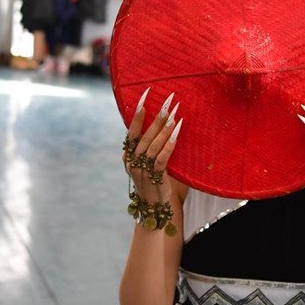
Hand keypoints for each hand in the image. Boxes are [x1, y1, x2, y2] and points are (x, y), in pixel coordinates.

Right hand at [123, 88, 182, 202]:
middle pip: (144, 137)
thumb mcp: (146, 162)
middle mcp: (132, 163)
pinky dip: (168, 148)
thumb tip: (160, 121)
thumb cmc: (152, 180)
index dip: (137, 115)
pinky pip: (161, 161)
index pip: (131, 132)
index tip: (144, 96)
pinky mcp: (155, 180)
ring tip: (174, 116)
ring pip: (152, 148)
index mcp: (128, 156)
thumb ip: (147, 145)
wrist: (153, 207)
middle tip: (167, 103)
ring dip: (164, 131)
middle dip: (156, 119)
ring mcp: (142, 172)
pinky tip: (175, 136)